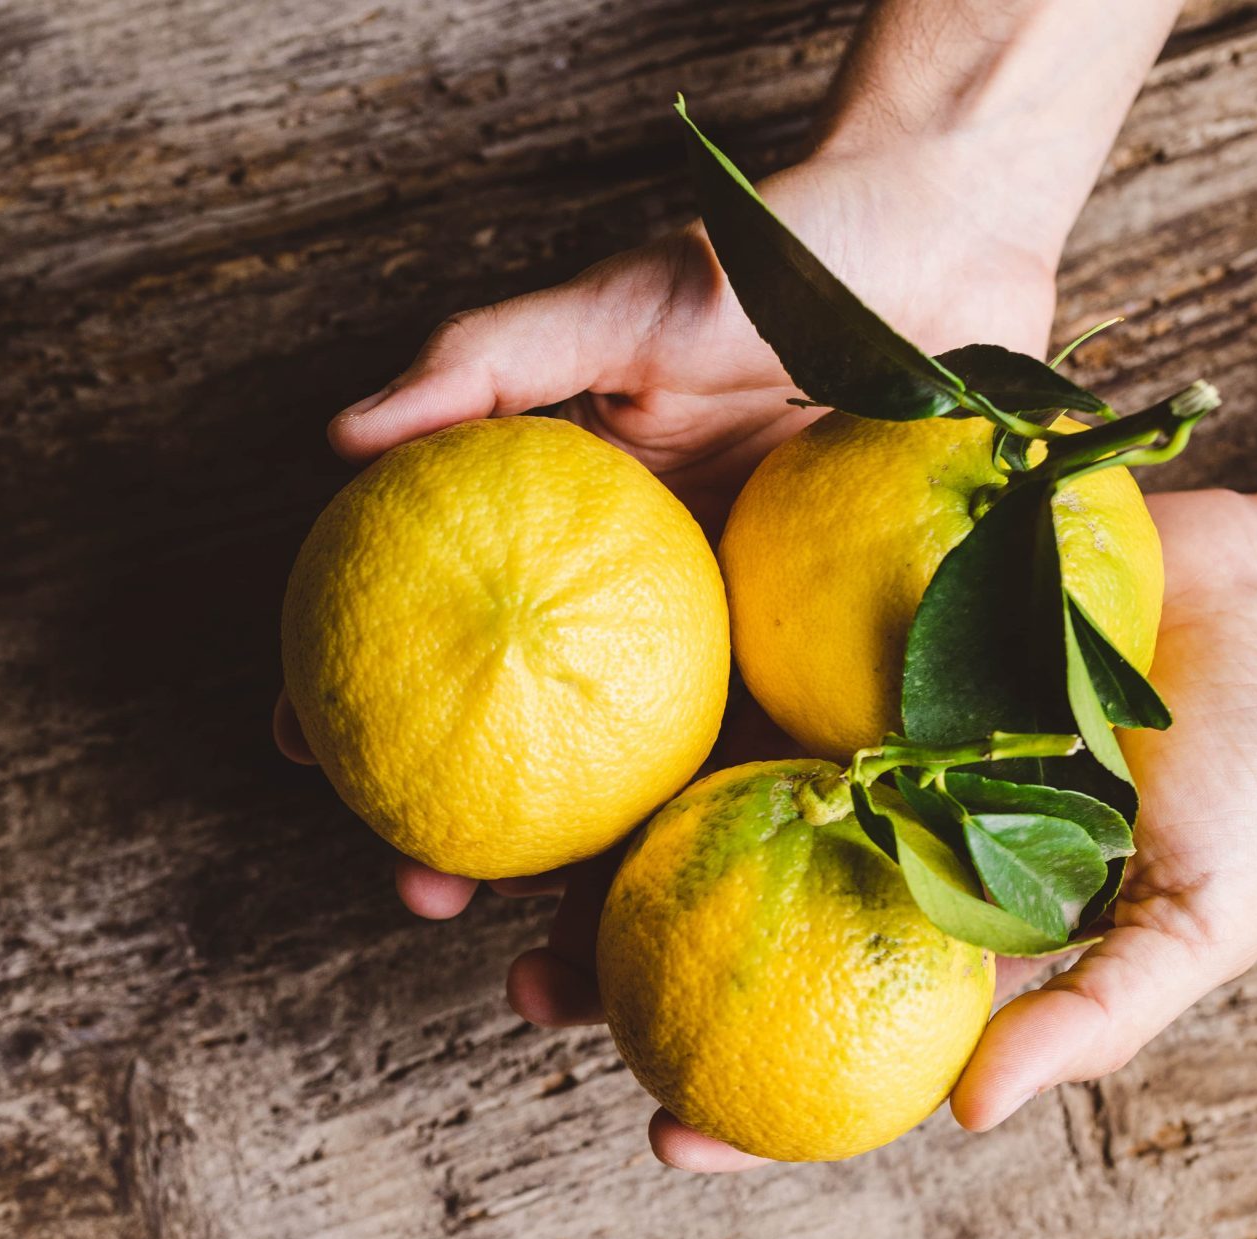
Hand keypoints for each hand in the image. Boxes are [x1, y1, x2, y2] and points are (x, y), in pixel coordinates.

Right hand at [276, 136, 1064, 918]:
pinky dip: (752, 865)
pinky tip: (712, 929)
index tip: (306, 751)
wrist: (950, 254)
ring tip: (553, 967)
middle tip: (423, 892)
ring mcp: (745, 664)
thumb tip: (344, 437)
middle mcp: (647, 621)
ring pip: (654, 807)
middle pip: (535, 755)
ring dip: (594, 901)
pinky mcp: (850, 691)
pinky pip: (791, 785)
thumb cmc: (779, 266)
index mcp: (581, 545)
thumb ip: (487, 361)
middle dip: (466, 844)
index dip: (364, 696)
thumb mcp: (623, 303)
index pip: (446, 634)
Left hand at [545, 487, 1256, 1169]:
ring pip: (687, 801)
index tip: (665, 1142)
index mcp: (931, 929)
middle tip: (532, 992)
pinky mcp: (830, 622)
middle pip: (712, 921)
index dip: (741, 1109)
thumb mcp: (1203, 917)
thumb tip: (970, 1117)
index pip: (815, 1039)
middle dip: (611, 967)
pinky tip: (585, 702)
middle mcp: (864, 839)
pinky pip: (731, 662)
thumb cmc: (1255, 770)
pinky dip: (657, 691)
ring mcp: (837, 732)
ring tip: (497, 871)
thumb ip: (1096, 1015)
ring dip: (589, 840)